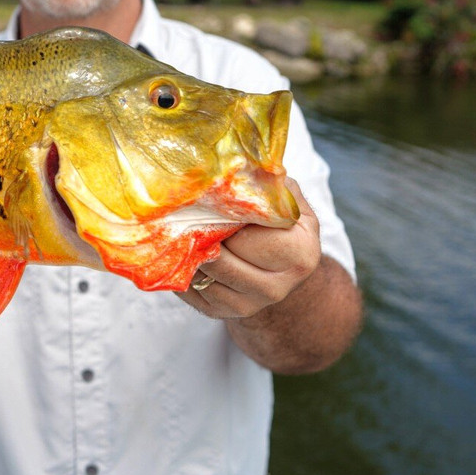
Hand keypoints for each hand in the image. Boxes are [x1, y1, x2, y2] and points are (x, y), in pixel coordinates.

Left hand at [178, 178, 321, 318]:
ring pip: (203, 276)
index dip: (226, 218)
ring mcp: (248, 305)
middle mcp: (277, 288)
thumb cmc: (282, 227)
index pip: (251, 237)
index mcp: (299, 256)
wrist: (282, 270)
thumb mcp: (289, 202)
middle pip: (223, 259)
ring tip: (175, 227)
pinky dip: (178, 268)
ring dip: (185, 251)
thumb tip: (245, 160)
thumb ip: (272, 184)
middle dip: (201, 234)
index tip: (208, 200)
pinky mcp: (222, 314)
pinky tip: (177, 247)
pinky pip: (189, 290)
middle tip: (181, 212)